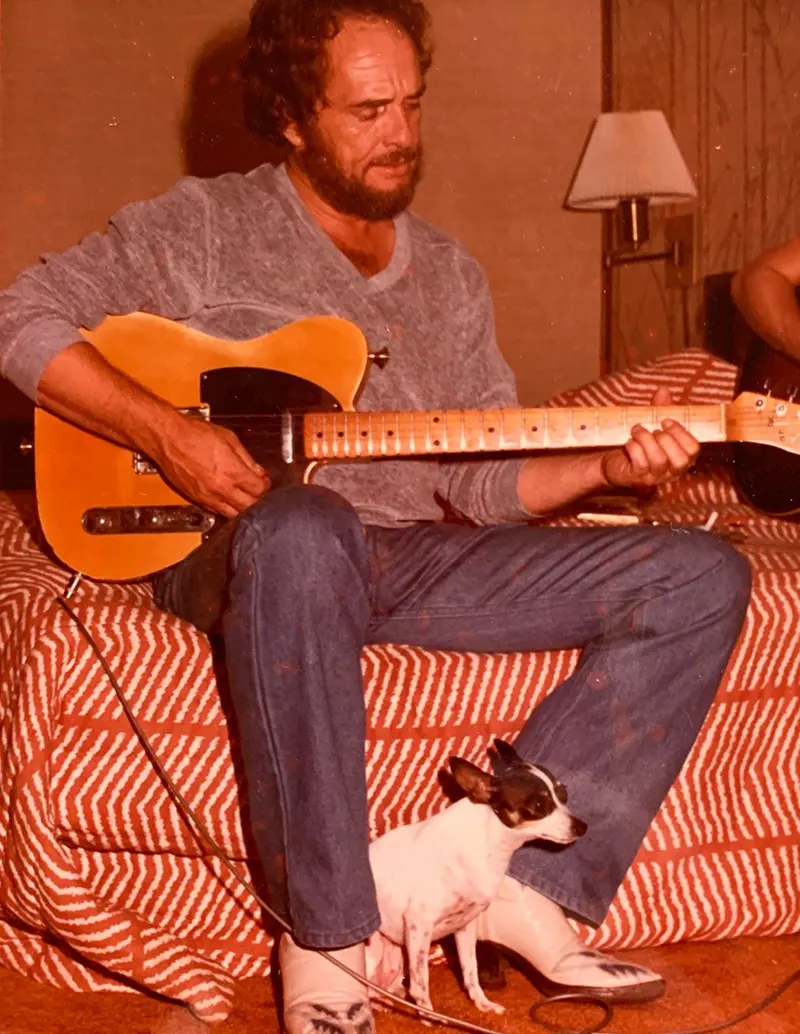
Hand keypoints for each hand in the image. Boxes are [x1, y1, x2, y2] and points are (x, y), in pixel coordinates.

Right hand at [150, 416, 269, 517]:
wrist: (168, 438)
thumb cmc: (194, 434)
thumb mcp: (229, 439)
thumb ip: (247, 459)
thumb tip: (259, 471)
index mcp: (233, 472)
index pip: (259, 489)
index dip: (265, 485)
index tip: (263, 480)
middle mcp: (221, 488)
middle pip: (249, 506)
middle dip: (256, 499)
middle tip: (256, 491)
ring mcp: (208, 497)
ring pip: (232, 514)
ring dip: (241, 507)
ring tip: (243, 497)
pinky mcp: (196, 499)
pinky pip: (215, 511)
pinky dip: (224, 508)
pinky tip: (227, 499)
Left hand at [599, 387, 699, 489]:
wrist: (614, 461)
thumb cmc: (640, 443)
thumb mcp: (652, 424)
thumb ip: (661, 408)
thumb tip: (663, 390)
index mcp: (682, 456)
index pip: (694, 449)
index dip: (681, 433)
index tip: (665, 420)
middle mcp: (672, 470)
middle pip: (681, 459)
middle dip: (666, 439)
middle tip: (652, 429)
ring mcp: (655, 476)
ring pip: (659, 460)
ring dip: (647, 440)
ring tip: (636, 431)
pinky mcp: (637, 478)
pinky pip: (640, 464)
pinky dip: (634, 449)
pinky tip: (628, 442)